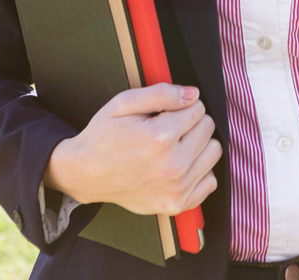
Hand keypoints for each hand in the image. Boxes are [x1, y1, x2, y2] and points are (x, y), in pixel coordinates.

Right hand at [44, 83, 221, 215]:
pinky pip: (209, 182)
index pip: (198, 108)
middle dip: (191, 122)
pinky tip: (179, 165)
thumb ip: (162, 93)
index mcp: (160, 137)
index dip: (181, 105)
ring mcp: (176, 189)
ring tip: (174, 146)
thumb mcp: (125, 103)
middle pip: (207, 128)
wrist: (85, 174)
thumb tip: (193, 94)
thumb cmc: (104, 137)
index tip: (165, 113)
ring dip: (198, 145)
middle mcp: (172, 166)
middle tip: (167, 128)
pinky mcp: (176, 205)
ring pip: (213, 152)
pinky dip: (199, 171)